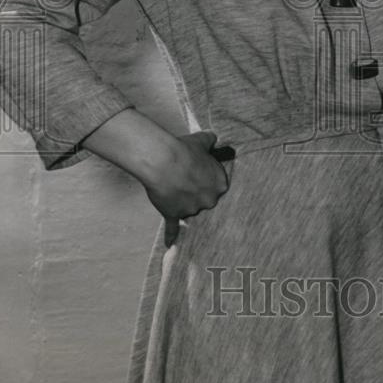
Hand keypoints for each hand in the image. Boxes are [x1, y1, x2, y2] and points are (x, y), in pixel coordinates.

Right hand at [140, 130, 229, 245]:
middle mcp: (209, 200)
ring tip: (171, 185)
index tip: (198, 172)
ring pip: (188, 208)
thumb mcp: (202, 140)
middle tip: (184, 178)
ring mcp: (191, 209)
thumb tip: (212, 137)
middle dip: (195, 191)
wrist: (163, 161)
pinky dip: (172, 235)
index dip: (205, 178)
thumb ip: (210, 140)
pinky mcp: (174, 214)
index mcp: (220, 184)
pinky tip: (170, 244)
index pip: (217, 185)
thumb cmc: (184, 149)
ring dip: (180, 200)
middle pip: (204, 199)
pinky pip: (174, 227)